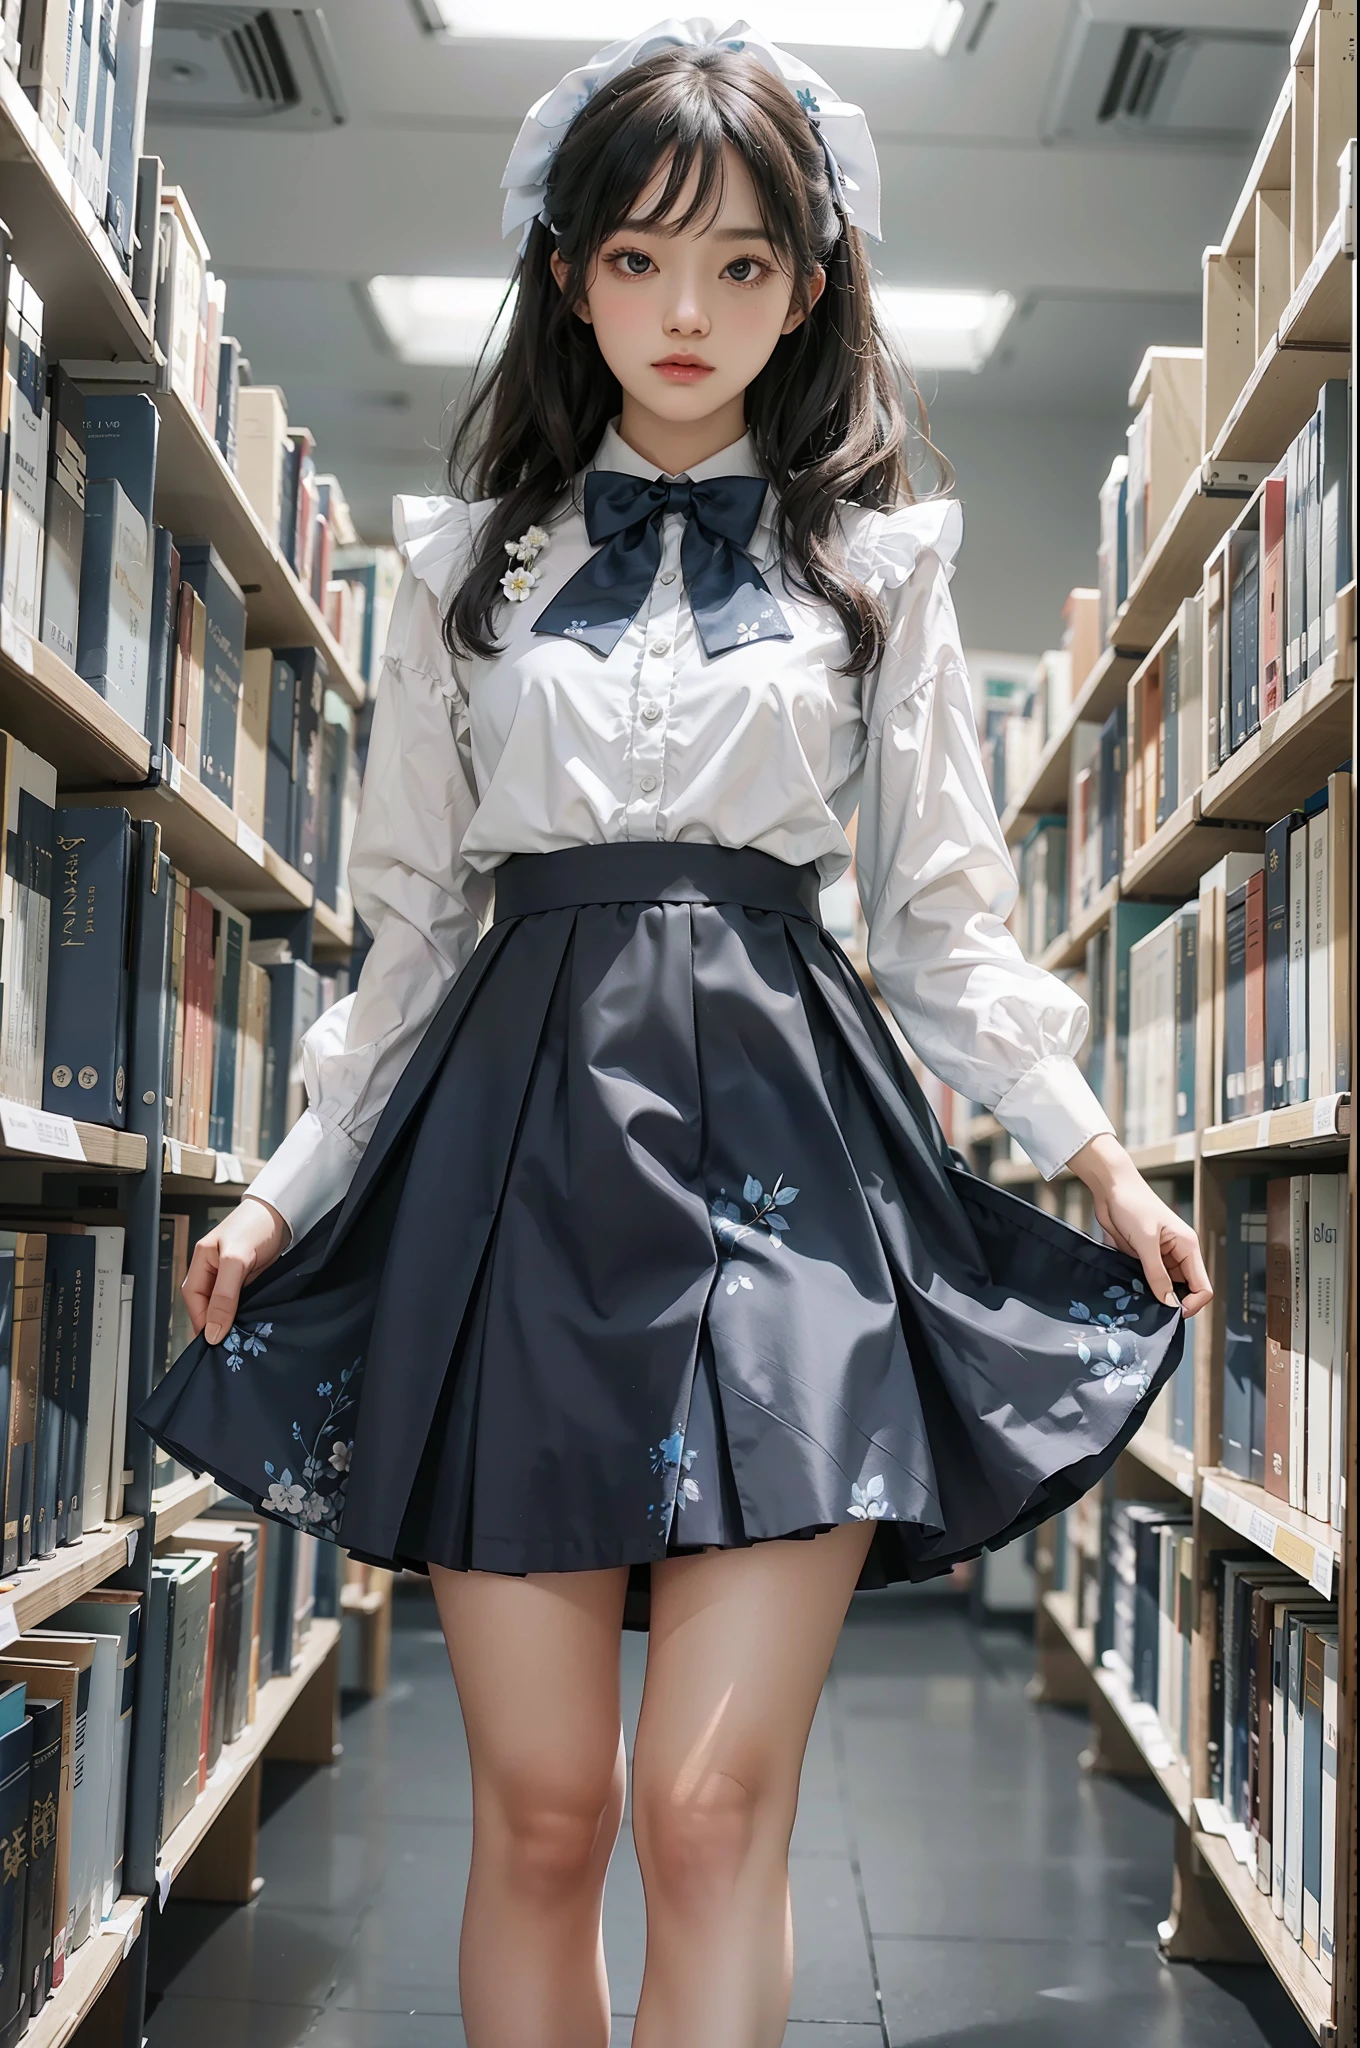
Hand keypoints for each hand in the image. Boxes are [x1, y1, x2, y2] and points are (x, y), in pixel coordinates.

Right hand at [183, 1195, 289, 1344]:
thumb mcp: (236, 1260)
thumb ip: (223, 1295)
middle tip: (229, 1345)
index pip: (193, 1299)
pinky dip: (244, 1313)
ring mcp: (230, 1275)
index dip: (202, 1321)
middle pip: (206, 1305)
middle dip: (215, 1324)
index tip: (215, 1341)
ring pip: (224, 1306)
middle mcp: (213, 1269)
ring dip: (231, 1321)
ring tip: (241, 1338)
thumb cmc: (256, 1226)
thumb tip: (212, 1330)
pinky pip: (241, 1302)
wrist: (284, 1212)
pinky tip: (252, 1323)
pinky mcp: (248, 1279)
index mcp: (201, 1261)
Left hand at [1068, 1132, 1212, 1316]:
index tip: (1172, 1315)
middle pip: (1185, 1290)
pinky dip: (1142, 1288)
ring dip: (1154, 1296)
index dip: (1192, 1304)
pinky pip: (1148, 1279)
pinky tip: (1129, 1291)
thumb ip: (1157, 1273)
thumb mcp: (1146, 1241)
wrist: (1110, 1187)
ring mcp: (1160, 1256)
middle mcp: (1178, 1254)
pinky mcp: (1143, 1257)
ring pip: (1165, 1287)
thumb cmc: (1133, 1204)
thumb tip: (1169, 1303)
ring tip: (1138, 1302)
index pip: (1203, 1286)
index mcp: (1188, 1247)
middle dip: (1171, 1303)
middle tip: (1151, 1311)